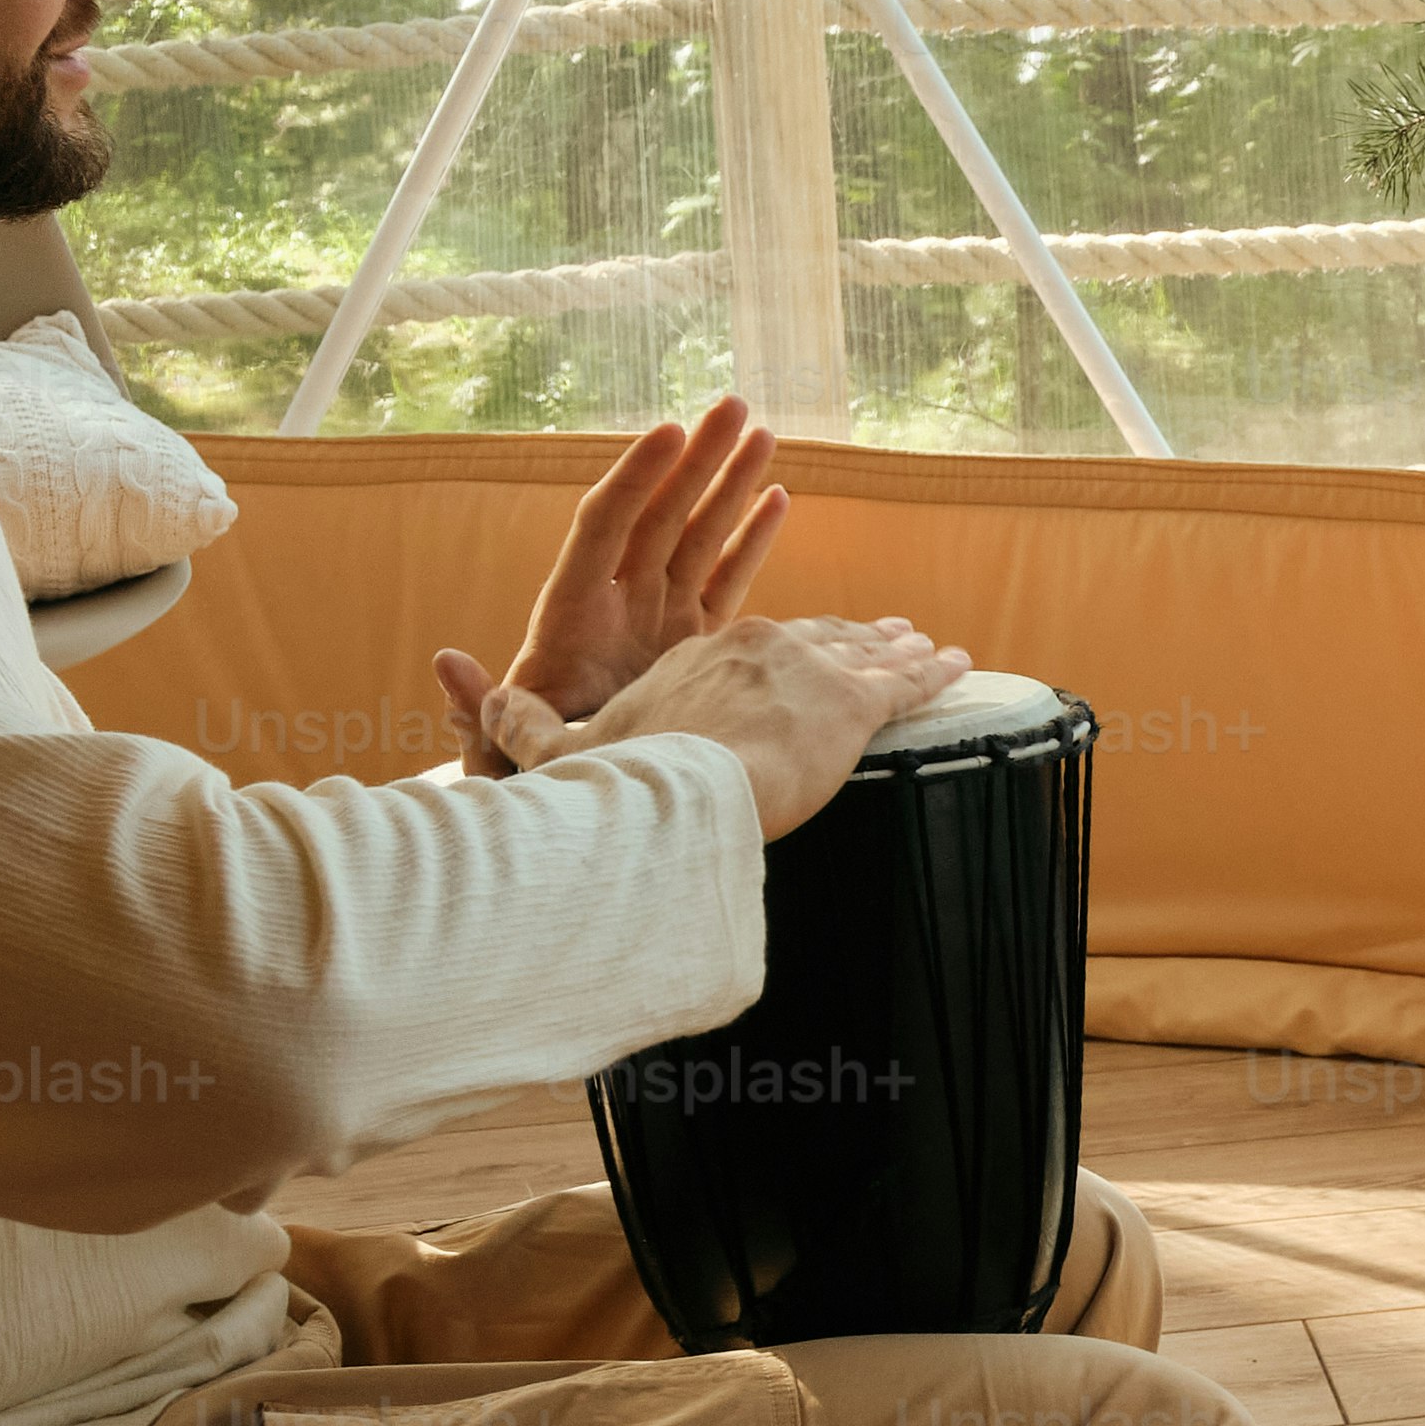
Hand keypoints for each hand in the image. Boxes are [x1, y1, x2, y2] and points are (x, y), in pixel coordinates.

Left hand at [438, 400, 784, 770]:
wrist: (577, 806)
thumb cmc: (534, 779)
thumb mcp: (504, 751)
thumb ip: (484, 715)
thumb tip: (447, 664)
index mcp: (571, 619)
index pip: (603, 529)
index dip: (634, 479)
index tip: (669, 432)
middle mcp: (617, 605)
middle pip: (658, 515)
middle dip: (696, 460)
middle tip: (732, 406)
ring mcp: (658, 620)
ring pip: (697, 537)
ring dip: (729, 484)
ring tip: (761, 431)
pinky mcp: (693, 643)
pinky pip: (724, 580)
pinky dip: (750, 539)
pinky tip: (777, 497)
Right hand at [536, 615, 965, 840]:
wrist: (679, 793)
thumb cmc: (620, 780)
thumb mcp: (557, 749)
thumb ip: (519, 721)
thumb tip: (465, 688)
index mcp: (697, 655)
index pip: (754, 643)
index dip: (785, 644)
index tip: (806, 644)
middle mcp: (760, 647)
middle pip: (819, 637)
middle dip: (854, 635)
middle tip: (889, 633)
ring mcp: (811, 670)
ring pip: (869, 652)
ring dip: (900, 648)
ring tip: (926, 644)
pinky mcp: (854, 702)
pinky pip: (908, 681)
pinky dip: (936, 671)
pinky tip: (959, 664)